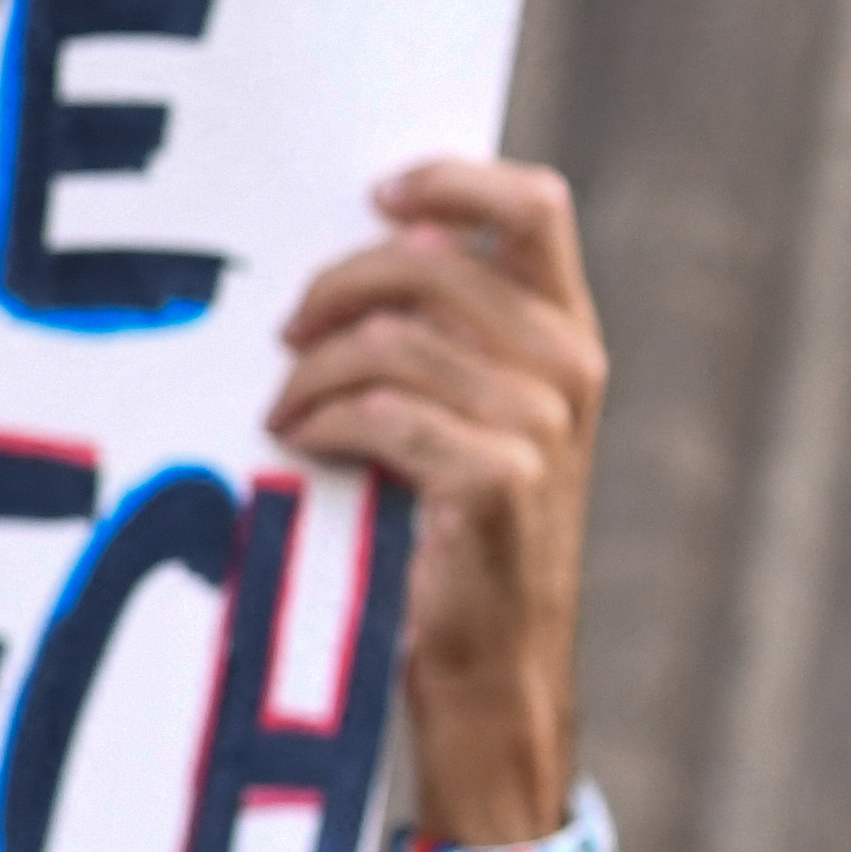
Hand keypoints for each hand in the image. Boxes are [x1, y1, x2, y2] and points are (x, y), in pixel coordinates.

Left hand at [271, 160, 602, 837]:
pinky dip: (325, 420)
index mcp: (566, 334)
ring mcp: (541, 427)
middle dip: (336, 285)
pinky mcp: (498, 484)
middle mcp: (567, 368)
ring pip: (394, 340)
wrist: (496, 672)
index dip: (451, 180)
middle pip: (433, 262)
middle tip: (287, 329)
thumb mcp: (477, 416)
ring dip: (314, 370)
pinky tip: (300, 442)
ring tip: (283, 408)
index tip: (376, 195)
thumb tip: (369, 241)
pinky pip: (386, 413)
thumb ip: (449, 332)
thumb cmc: (461, 534)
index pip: (533, 205)